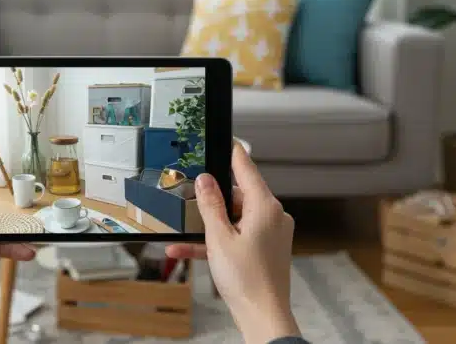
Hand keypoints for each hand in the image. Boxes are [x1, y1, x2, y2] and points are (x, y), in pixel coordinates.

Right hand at [166, 143, 299, 342]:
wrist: (262, 315)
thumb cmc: (247, 280)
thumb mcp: (218, 238)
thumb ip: (210, 206)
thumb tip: (205, 180)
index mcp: (266, 208)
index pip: (247, 169)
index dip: (233, 154)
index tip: (227, 140)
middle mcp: (272, 217)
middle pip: (238, 196)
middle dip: (212, 201)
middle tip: (189, 200)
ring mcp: (270, 234)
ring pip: (234, 219)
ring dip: (208, 227)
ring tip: (182, 235)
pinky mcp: (264, 249)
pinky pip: (236, 237)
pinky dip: (216, 241)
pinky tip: (187, 250)